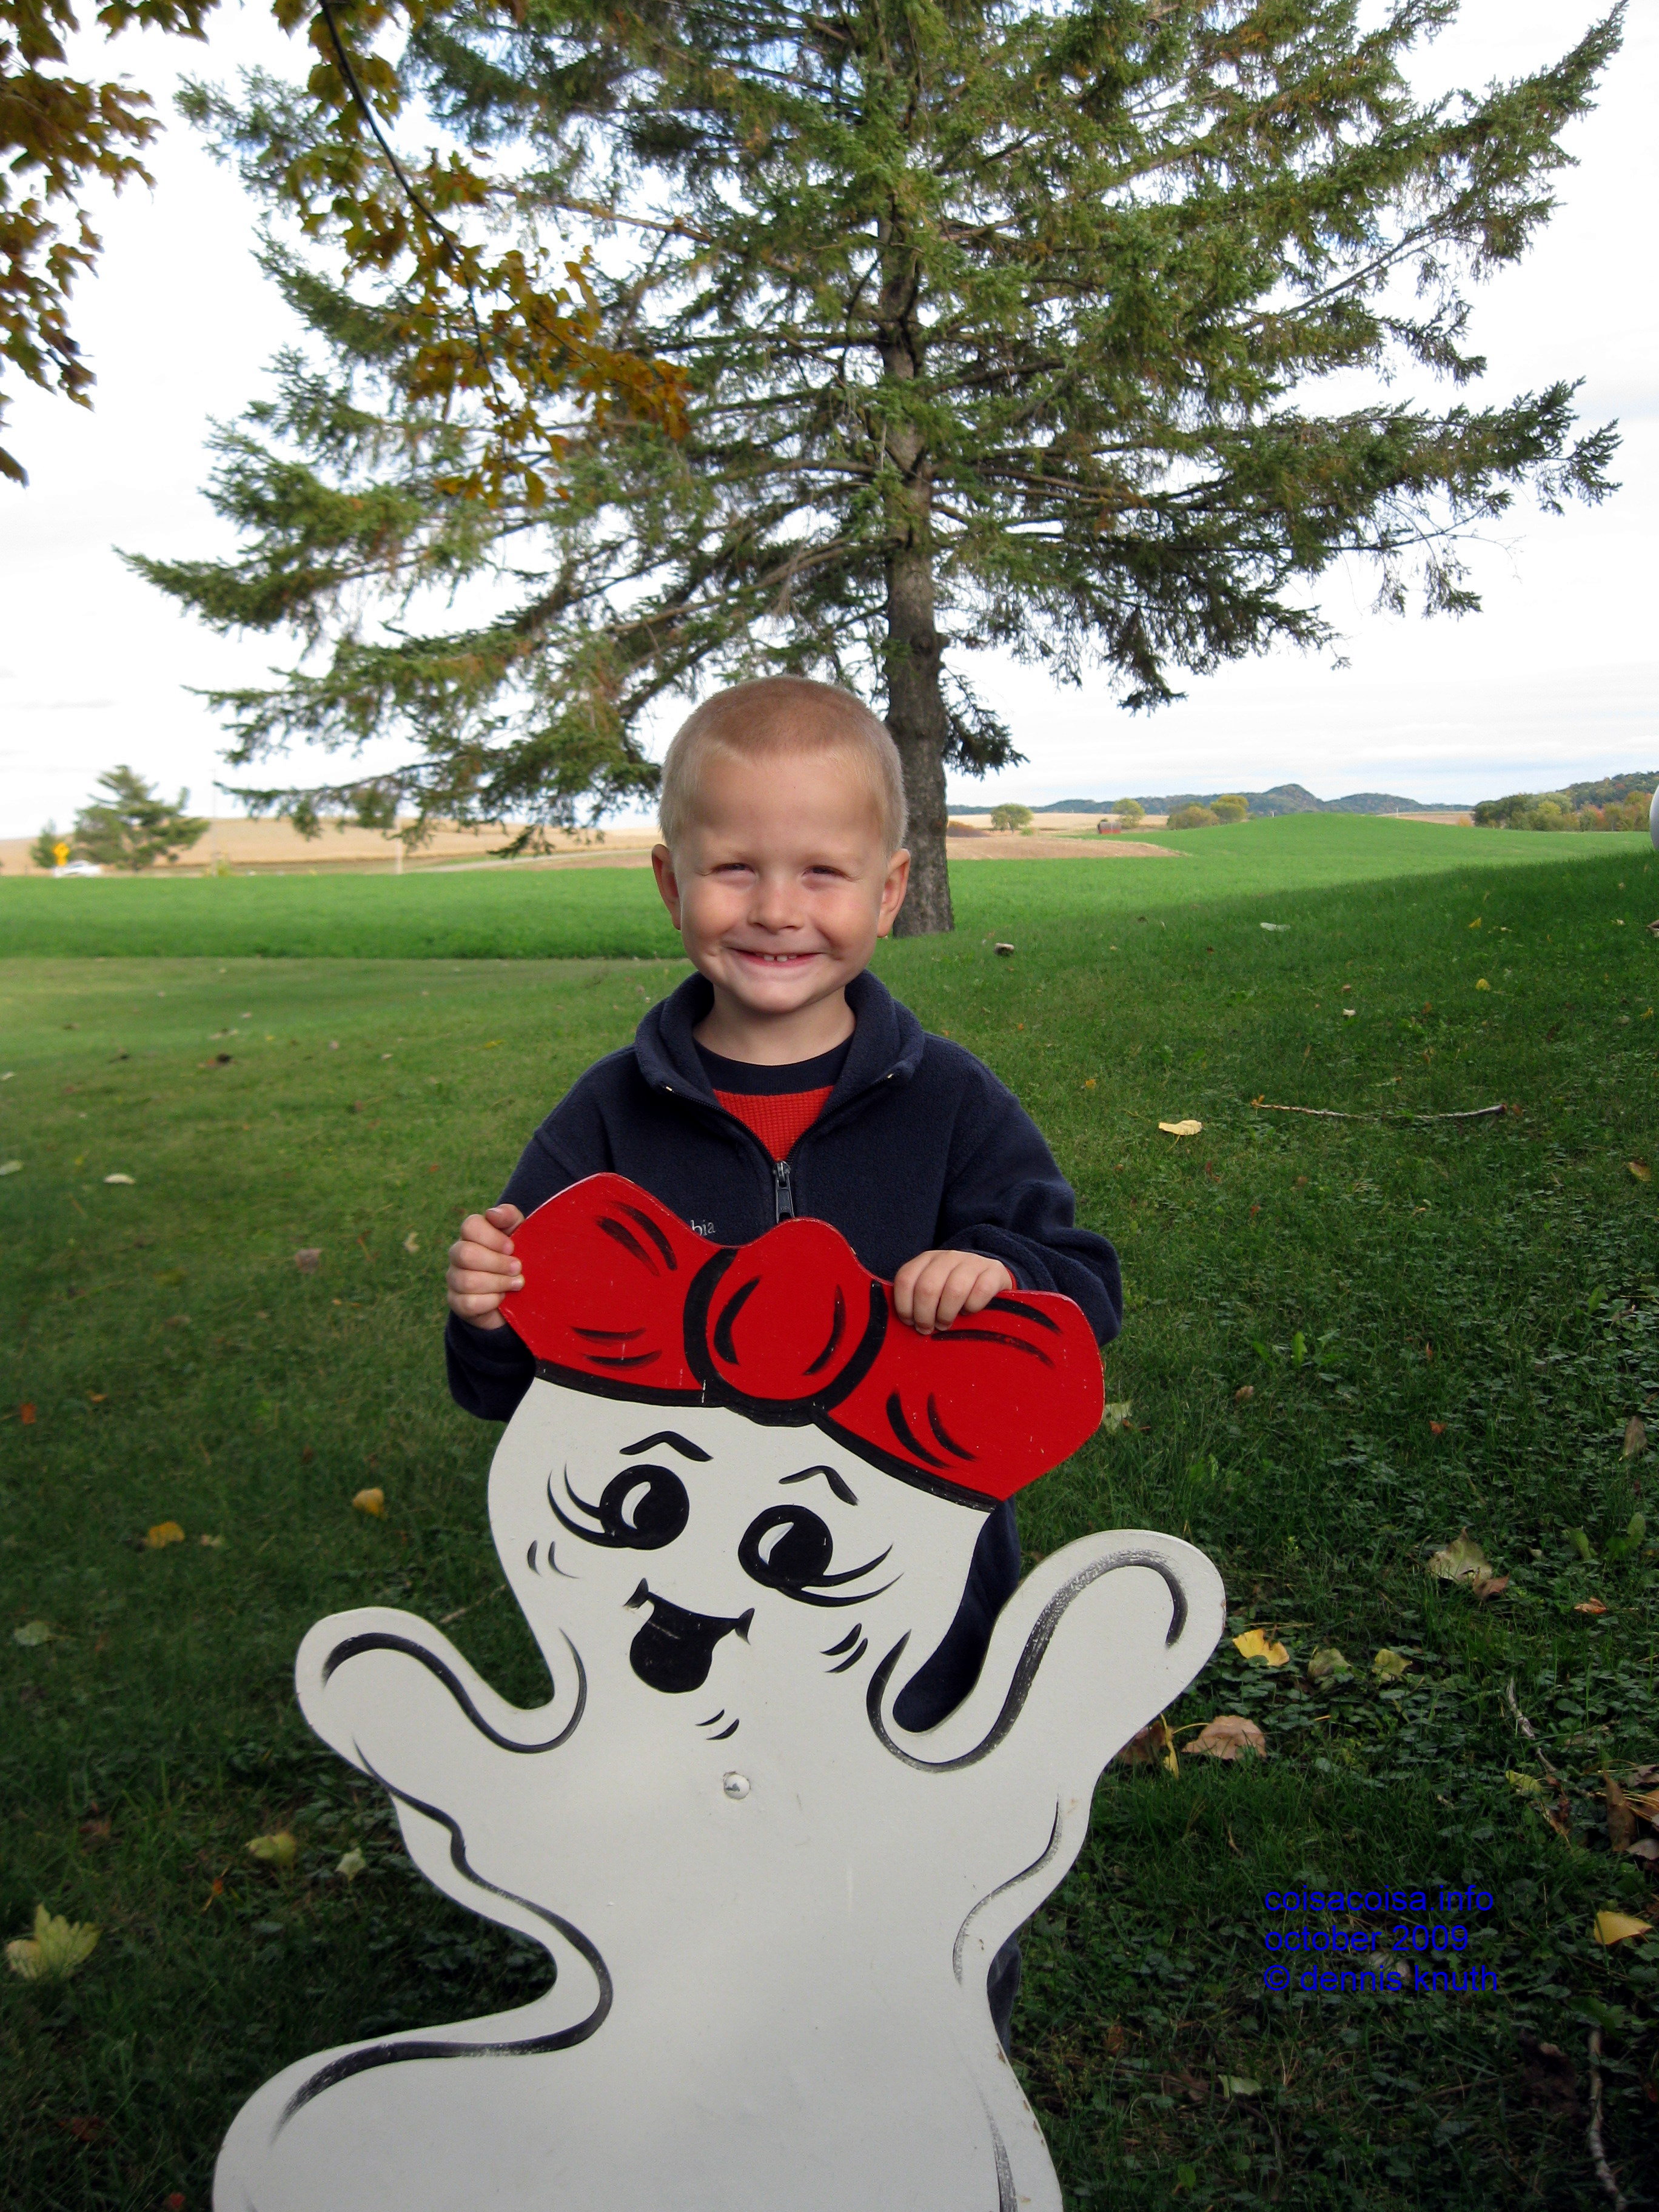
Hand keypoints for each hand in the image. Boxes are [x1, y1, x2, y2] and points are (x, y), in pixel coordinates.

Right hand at [446, 1204, 524, 1329]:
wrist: (519, 1293)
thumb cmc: (518, 1256)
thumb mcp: (521, 1232)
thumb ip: (509, 1217)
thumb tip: (492, 1214)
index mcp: (472, 1234)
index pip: (470, 1226)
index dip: (492, 1238)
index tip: (512, 1247)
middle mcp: (458, 1254)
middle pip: (465, 1254)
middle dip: (497, 1263)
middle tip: (518, 1268)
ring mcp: (454, 1278)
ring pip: (467, 1281)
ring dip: (498, 1283)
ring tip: (517, 1284)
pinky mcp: (457, 1302)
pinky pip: (468, 1303)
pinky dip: (490, 1301)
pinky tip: (502, 1299)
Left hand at [891, 1249, 1013, 1335]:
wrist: (991, 1278)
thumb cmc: (955, 1293)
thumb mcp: (933, 1291)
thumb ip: (916, 1299)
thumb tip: (901, 1323)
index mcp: (927, 1260)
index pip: (905, 1279)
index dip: (904, 1305)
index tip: (910, 1322)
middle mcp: (948, 1257)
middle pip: (927, 1287)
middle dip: (924, 1315)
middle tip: (928, 1329)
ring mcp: (972, 1262)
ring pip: (953, 1290)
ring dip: (946, 1314)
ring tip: (946, 1324)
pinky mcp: (994, 1271)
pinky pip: (980, 1292)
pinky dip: (972, 1308)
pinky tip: (969, 1312)